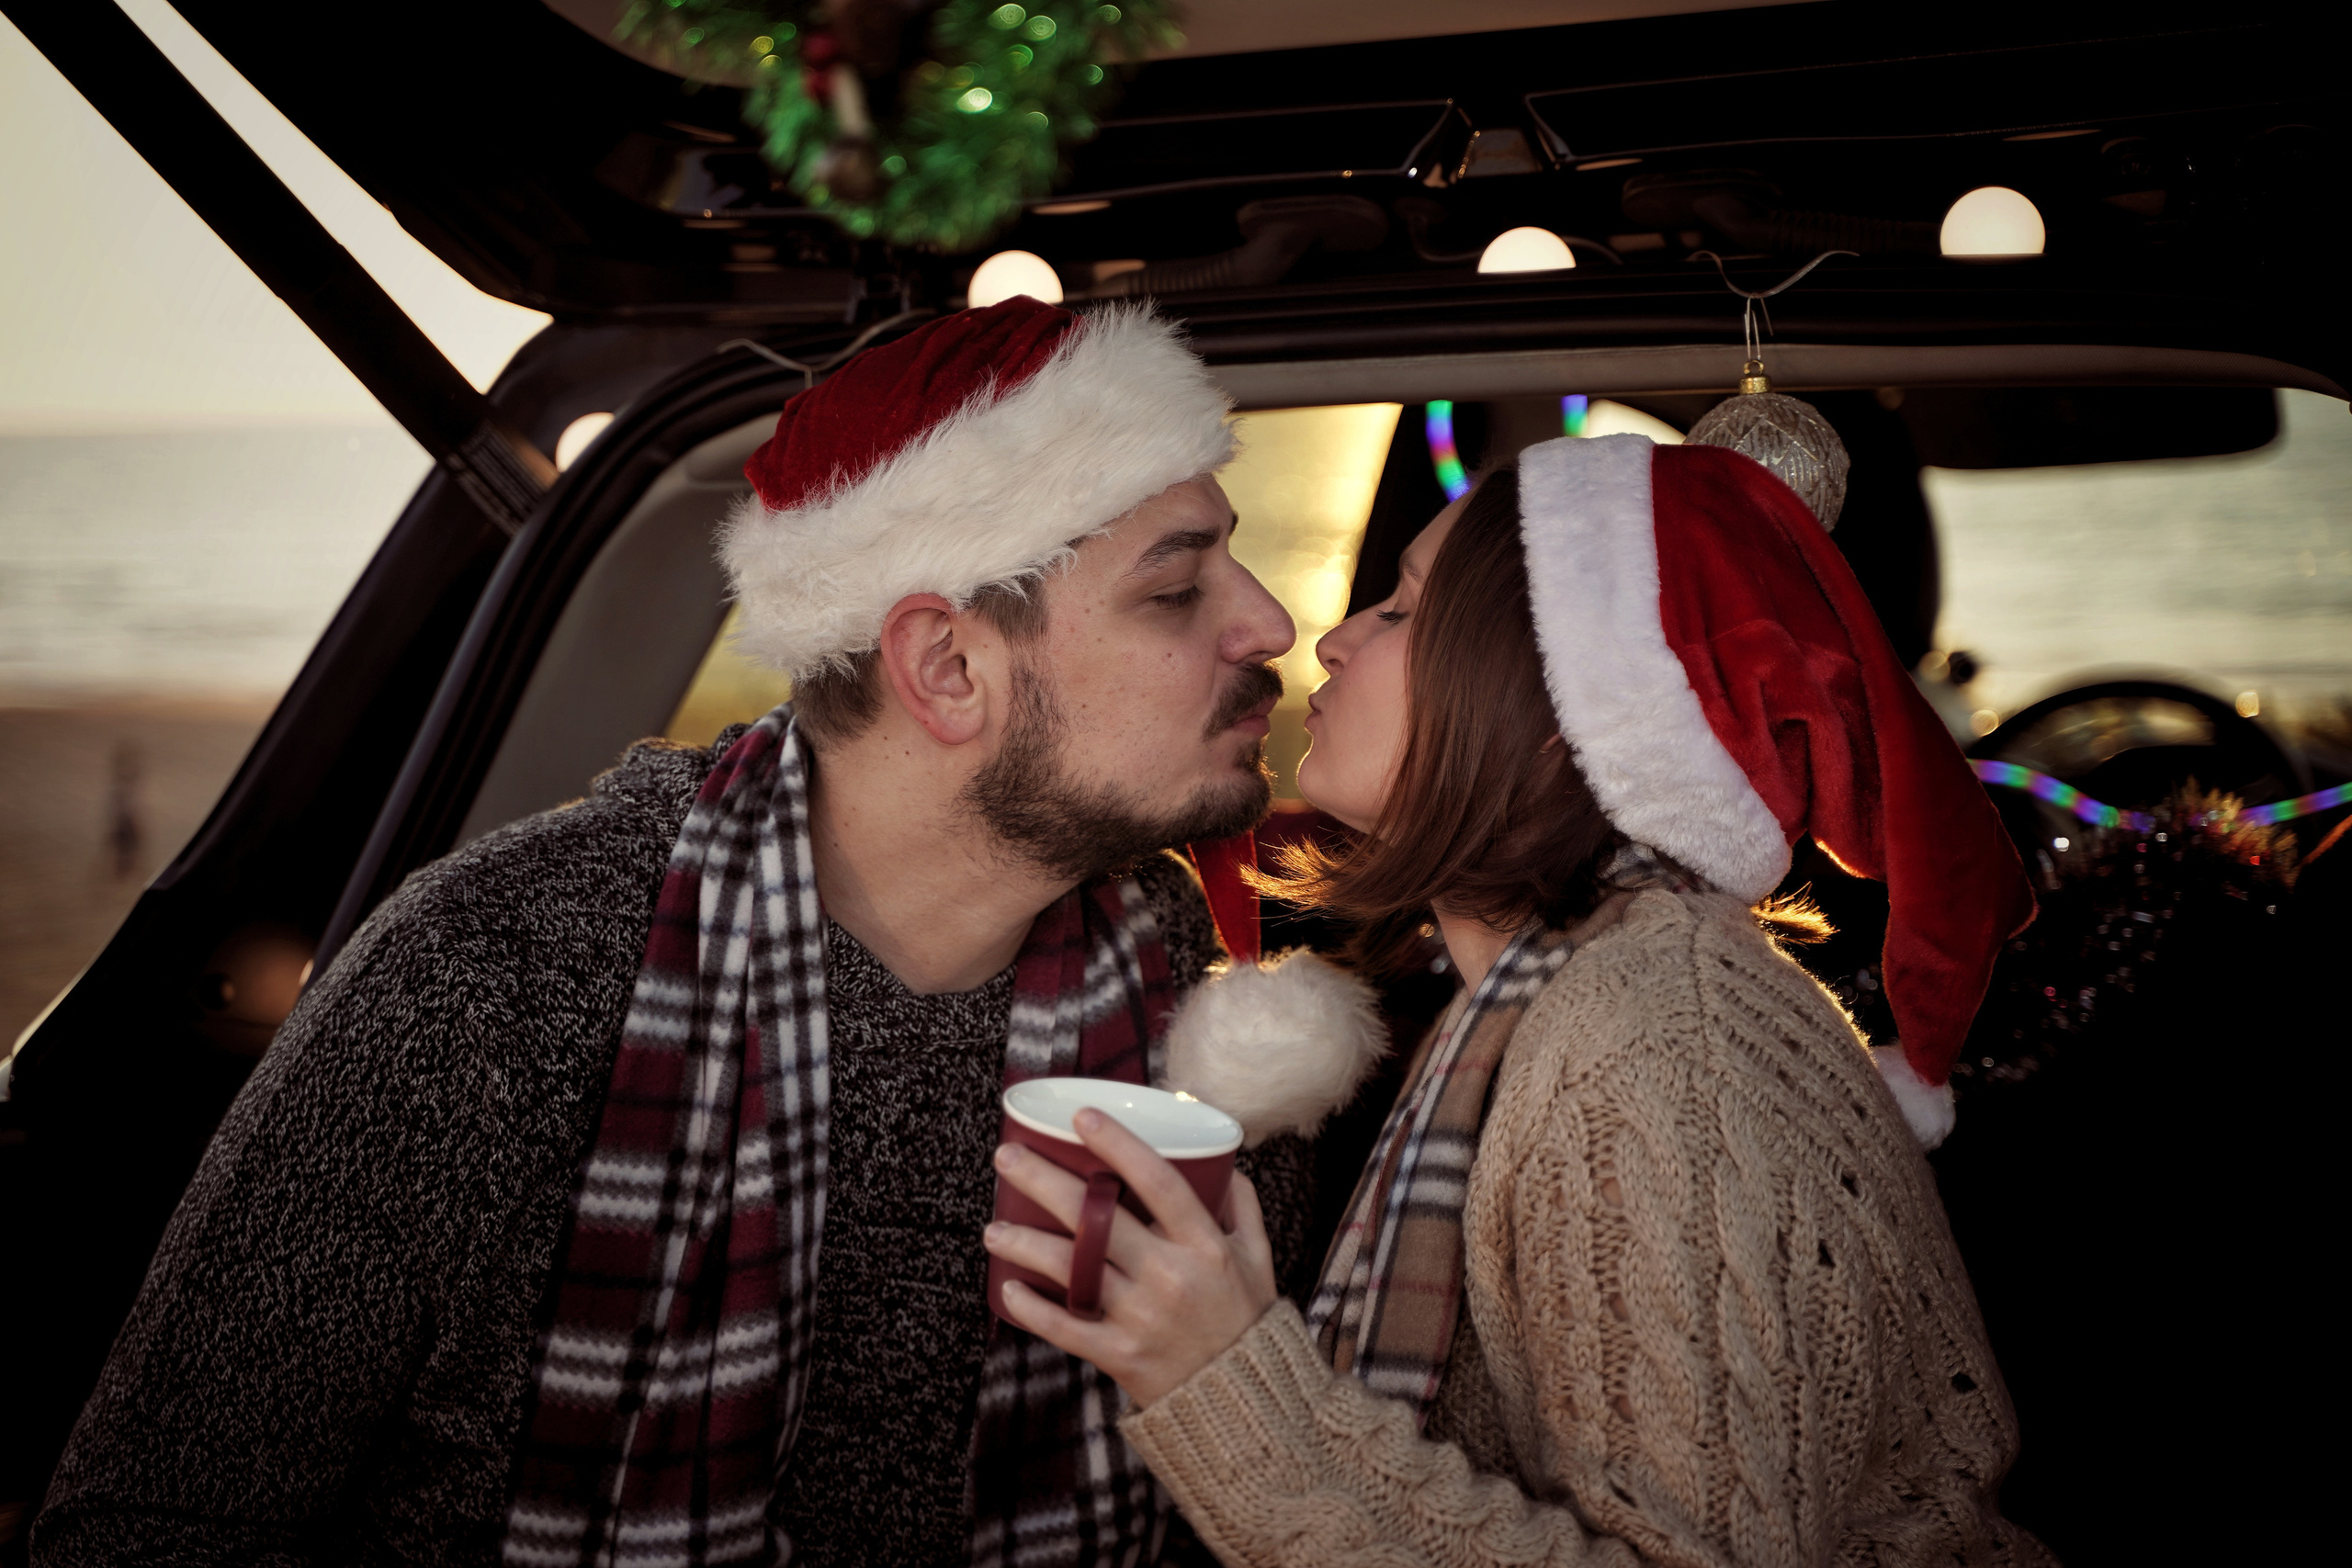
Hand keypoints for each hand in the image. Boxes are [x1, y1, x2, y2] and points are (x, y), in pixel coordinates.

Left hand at [985, 1107, 1277, 1407]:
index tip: (1082, 1117)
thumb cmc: (1247, 1321)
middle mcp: (1170, 1276)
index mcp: (1205, 1245)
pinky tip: (1007, 1287)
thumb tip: (1221, 1160)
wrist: (1247, 1407)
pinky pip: (1066, 1328)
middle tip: (1006, 1157)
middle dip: (1044, 1182)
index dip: (1118, 1145)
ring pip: (1072, 1270)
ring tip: (993, 1228)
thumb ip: (1242, 1206)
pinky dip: (1032, 1309)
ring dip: (1025, 1245)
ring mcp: (1142, 1318)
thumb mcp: (1258, 1259)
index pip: (1158, 1181)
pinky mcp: (1121, 1356)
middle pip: (1098, 1219)